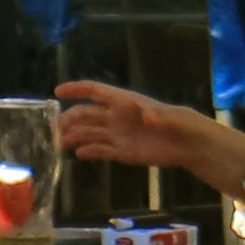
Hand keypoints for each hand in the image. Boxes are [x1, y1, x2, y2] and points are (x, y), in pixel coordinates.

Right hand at [56, 81, 244, 190]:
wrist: (191, 146)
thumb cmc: (184, 124)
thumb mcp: (175, 117)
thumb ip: (160, 115)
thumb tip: (146, 114)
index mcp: (126, 102)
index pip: (96, 91)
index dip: (77, 89)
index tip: (57, 92)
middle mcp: (117, 116)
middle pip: (86, 114)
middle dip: (69, 119)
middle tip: (53, 129)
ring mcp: (119, 134)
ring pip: (89, 132)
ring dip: (73, 136)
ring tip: (58, 144)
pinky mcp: (123, 152)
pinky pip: (101, 150)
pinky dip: (89, 151)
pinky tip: (78, 154)